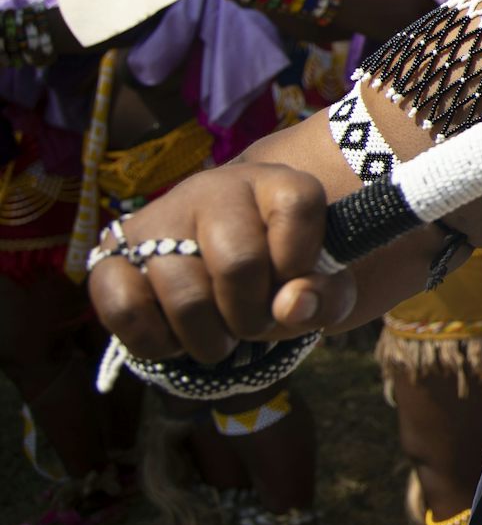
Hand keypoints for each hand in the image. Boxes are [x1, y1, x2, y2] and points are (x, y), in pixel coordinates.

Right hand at [88, 163, 355, 364]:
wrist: (215, 270)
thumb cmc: (277, 276)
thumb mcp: (319, 284)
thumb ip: (326, 294)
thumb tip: (291, 306)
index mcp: (274, 182)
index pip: (299, 205)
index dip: (303, 261)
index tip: (296, 279)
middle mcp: (213, 188)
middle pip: (237, 263)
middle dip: (253, 315)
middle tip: (253, 322)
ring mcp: (158, 217)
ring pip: (184, 296)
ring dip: (209, 339)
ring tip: (219, 333)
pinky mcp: (112, 253)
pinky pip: (124, 307)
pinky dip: (156, 342)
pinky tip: (175, 336)